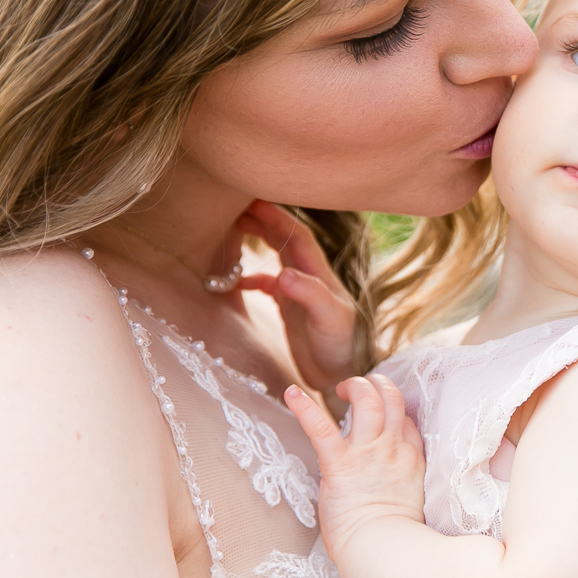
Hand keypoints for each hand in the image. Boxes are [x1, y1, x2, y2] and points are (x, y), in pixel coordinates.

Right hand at [236, 199, 358, 392]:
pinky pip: (268, 285)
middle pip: (286, 240)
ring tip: (235, 230)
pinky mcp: (291, 309)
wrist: (342, 375)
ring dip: (259, 242)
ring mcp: (300, 293)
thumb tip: (284, 274)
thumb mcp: (330, 320)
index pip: (298, 236)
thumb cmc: (340, 348)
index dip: (277, 218)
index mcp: (321, 275)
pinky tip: (236, 281)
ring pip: (277, 258)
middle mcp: (310, 279)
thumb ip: (311, 295)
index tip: (254, 202)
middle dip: (264, 222)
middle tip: (237, 208)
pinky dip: (251, 278)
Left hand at [285, 374, 426, 553]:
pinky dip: (304, 407)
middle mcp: (392, 449)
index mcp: (410, 459)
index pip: (406, 419)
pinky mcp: (339, 465)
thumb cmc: (392, 537)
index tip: (380, 413)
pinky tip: (292, 393)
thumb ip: (401, 477)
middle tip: (361, 388)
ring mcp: (367, 454)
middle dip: (377, 385)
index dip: (394, 409)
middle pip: (392, 399)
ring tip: (342, 388)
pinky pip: (321, 428)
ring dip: (355, 386)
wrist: (382, 552)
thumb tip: (386, 476)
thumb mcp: (410, 499)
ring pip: (368, 401)